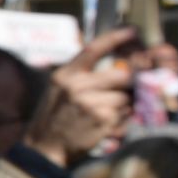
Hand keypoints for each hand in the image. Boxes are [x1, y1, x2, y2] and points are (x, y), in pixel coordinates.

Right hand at [26, 28, 138, 167]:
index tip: (132, 30)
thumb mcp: (59, 88)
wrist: (45, 146)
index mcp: (66, 74)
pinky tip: (106, 124)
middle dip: (128, 83)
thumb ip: (81, 75)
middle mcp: (77, 86)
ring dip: (124, 105)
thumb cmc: (55, 116)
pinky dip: (122, 119)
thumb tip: (114, 66)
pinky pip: (125, 114)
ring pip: (125, 96)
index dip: (115, 37)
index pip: (93, 49)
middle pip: (120, 74)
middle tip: (124, 91)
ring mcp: (90, 103)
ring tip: (107, 112)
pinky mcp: (102, 119)